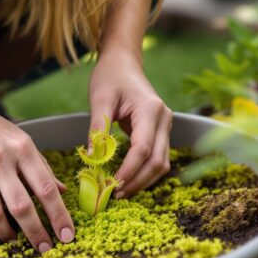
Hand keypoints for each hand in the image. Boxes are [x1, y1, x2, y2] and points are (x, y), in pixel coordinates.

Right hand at [0, 93, 73, 251]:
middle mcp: (0, 160)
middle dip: (36, 233)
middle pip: (22, 207)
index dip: (59, 216)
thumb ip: (40, 166)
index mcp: (22, 149)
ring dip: (6, 232)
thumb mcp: (20, 140)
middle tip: (45, 248)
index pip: (46, 189)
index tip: (67, 236)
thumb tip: (62, 191)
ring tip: (13, 238)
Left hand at [88, 50, 171, 198]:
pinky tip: (128, 180)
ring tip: (120, 191)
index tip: (111, 186)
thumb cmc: (110, 76)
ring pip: (162, 163)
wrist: (123, 61)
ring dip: (143, 181)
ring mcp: (166, 126)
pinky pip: (158, 158)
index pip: (142, 149)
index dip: (129, 171)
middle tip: (114, 195)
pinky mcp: (161, 131)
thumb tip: (92, 160)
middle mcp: (164, 119)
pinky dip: (145, 172)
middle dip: (137, 181)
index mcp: (151, 110)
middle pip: (157, 161)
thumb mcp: (100, 100)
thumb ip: (98, 130)